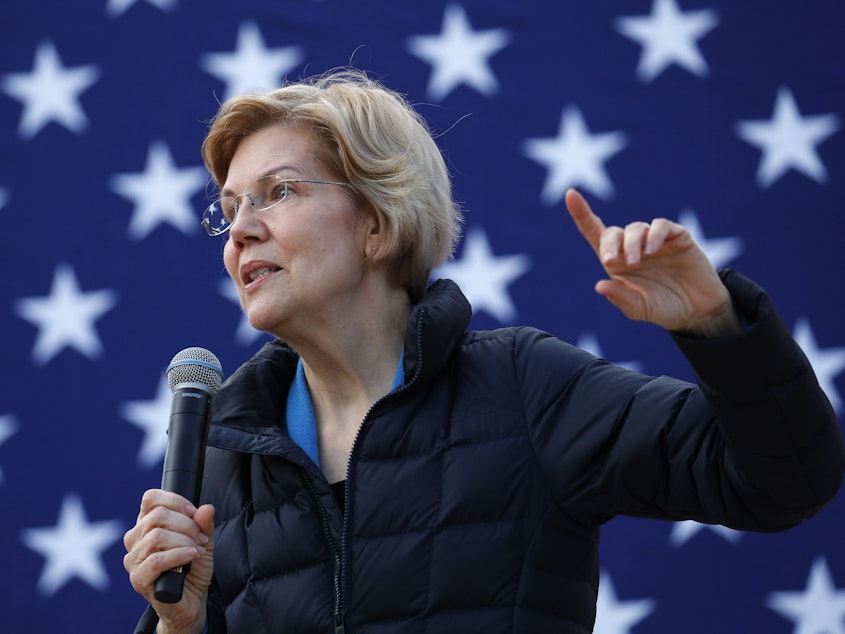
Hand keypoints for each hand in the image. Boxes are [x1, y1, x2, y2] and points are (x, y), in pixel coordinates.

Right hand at [123, 490, 214, 633]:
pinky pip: (156, 560)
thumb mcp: (203, 539)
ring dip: (185, 541)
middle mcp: (135, 539)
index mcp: (146, 524)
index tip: (194, 513)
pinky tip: (192, 556)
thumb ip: (204, 523)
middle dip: (187, 524)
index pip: (150, 499)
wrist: (192, 599)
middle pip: (157, 516)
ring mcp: (134, 559)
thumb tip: (206, 508)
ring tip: (197, 550)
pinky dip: (179, 555)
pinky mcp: (138, 578)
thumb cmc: (192, 565)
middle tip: (201, 538)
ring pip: (157, 537)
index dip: (175, 501)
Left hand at [565, 189, 740, 335]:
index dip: (582, 214)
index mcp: (617, 263)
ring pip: (636, 228)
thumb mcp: (640, 309)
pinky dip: (655, 234)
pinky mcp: (677, 237)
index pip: (595, 233)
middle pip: (614, 232)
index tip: (570, 195)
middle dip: (610, 244)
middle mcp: (633, 248)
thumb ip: (621, 298)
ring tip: (637, 261)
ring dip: (632, 242)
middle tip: (612, 261)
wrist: (699, 311)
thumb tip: (600, 286)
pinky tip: (652, 250)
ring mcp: (655, 241)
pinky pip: (662, 226)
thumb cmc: (664, 309)